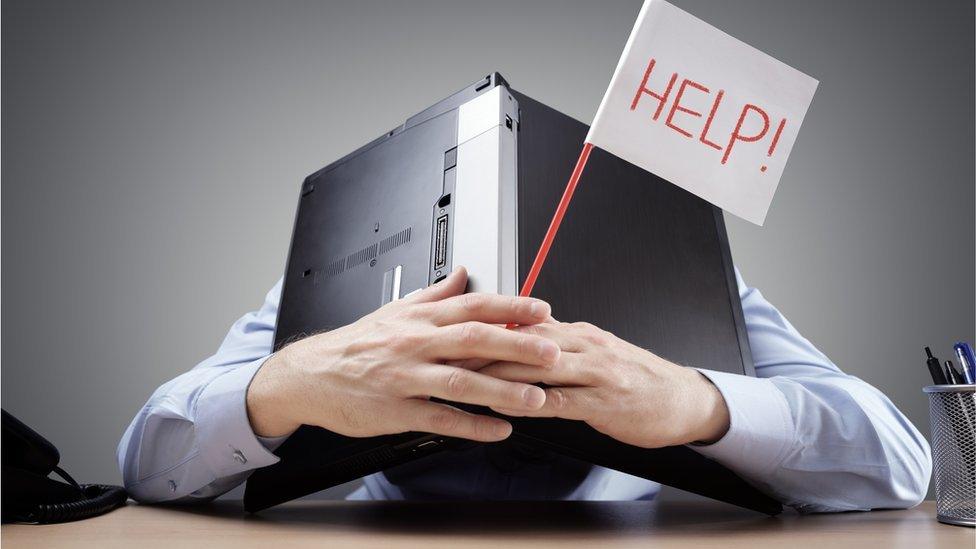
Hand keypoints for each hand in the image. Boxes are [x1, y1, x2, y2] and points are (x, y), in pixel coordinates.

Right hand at [245, 267, 560, 441]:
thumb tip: (463, 273)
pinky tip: (499, 429)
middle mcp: (415, 344)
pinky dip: (472, 425)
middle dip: (516, 345)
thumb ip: (434, 294)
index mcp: (419, 318)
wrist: (310, 375)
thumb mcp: (395, 310)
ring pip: (461, 382)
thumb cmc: (356, 344)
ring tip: (536, 397)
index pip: (472, 305)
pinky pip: (440, 419)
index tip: (542, 310)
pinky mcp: (396, 411)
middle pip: (473, 339)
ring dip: (502, 390)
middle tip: (551, 352)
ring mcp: (406, 378)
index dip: (510, 306)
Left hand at [480, 321, 729, 447]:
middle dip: (486, 347)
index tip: (459, 331)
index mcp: (579, 333)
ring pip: (540, 367)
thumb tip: (523, 333)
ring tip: (469, 378)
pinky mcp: (603, 402)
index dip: (490, 328)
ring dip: (502, 373)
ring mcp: (595, 373)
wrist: (683, 399)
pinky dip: (532, 402)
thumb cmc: (637, 378)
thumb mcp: (597, 351)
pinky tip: (510, 407)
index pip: (527, 324)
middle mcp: (585, 346)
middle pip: (527, 341)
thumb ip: (561, 343)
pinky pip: (561, 400)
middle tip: (451, 352)